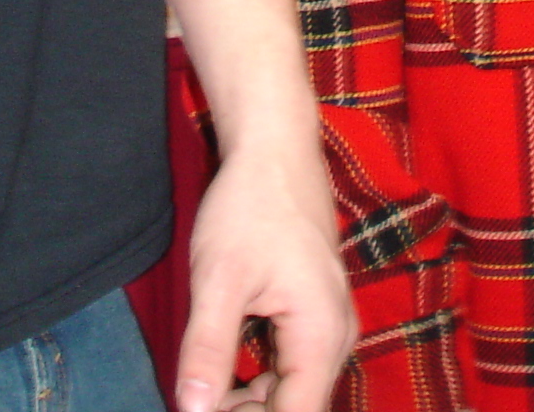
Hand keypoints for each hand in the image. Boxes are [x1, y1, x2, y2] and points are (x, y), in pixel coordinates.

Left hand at [174, 136, 352, 411]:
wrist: (275, 148)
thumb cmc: (247, 207)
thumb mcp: (217, 280)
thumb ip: (207, 351)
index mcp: (321, 338)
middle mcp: (337, 339)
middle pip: (295, 408)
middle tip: (196, 399)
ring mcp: (331, 326)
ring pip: (292, 391)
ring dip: (249, 400)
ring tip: (203, 382)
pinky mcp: (318, 314)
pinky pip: (292, 365)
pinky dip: (258, 376)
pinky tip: (222, 364)